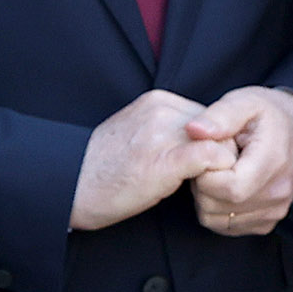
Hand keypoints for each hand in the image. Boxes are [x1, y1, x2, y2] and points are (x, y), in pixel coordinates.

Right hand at [74, 89, 238, 230]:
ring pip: (222, 145)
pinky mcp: (164, 162)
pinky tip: (201, 191)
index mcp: (158, 101)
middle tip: (210, 181)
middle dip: (223, 158)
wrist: (68, 184)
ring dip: (221, 171)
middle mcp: (163, 110)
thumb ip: (170, 129)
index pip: (212, 118)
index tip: (209, 167)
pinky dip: (217, 177)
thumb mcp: (138, 133)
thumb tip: (205, 143)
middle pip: (221, 130)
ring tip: (203, 188)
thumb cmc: (103, 168)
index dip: (217, 145)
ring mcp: (163, 134)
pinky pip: (210, 159)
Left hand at [186, 85, 292, 236]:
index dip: (205, 172)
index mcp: (273, 162)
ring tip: (217, 172)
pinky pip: (226, 227)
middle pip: (218, 205)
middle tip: (208, 161)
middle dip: (202, 184)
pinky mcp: (267, 222)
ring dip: (207, 198)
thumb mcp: (246, 102)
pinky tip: (224, 187)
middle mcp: (278, 194)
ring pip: (217, 220)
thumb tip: (193, 130)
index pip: (228, 187)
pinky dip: (216, 210)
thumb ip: (220, 115)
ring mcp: (274, 211)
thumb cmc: (269, 115)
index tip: (205, 152)